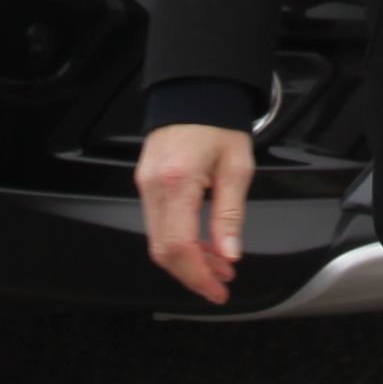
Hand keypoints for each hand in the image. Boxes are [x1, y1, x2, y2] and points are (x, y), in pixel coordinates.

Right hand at [135, 124, 254, 304]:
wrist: (196, 93)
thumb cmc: (218, 123)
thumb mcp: (236, 168)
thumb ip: (231, 216)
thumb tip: (229, 253)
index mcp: (177, 182)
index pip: (180, 246)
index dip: (198, 276)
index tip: (217, 289)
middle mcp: (154, 186)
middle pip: (164, 250)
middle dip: (193, 274)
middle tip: (219, 284)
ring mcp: (145, 185)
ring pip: (158, 241)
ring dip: (188, 260)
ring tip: (218, 266)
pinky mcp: (146, 184)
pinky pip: (158, 224)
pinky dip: (179, 241)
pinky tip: (202, 245)